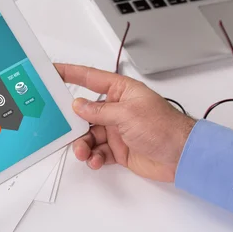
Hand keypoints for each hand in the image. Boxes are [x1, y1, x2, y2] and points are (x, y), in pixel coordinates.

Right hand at [56, 64, 195, 181]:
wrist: (181, 156)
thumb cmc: (163, 127)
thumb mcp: (127, 114)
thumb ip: (99, 110)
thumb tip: (78, 105)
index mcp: (120, 91)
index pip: (90, 78)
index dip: (70, 73)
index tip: (52, 71)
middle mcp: (116, 109)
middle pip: (85, 112)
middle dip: (73, 123)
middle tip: (62, 129)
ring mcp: (117, 130)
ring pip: (89, 135)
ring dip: (83, 144)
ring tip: (84, 152)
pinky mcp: (118, 149)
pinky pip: (98, 151)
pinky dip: (94, 157)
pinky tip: (96, 160)